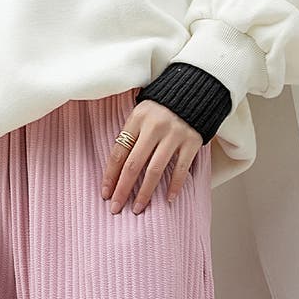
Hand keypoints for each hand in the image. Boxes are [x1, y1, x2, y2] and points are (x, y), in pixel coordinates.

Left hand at [100, 98, 202, 214]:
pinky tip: (168, 199)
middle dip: (123, 189)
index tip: (105, 193)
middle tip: (116, 208)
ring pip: (155, 170)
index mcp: (137, 118)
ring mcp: (174, 134)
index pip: (119, 151)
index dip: (110, 174)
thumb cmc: (161, 107)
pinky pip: (181, 168)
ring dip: (145, 192)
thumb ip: (132, 134)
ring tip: (137, 208)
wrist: (193, 90)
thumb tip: (117, 168)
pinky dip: (175, 185)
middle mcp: (154, 126)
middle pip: (134, 164)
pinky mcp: (192, 141)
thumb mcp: (141, 113)